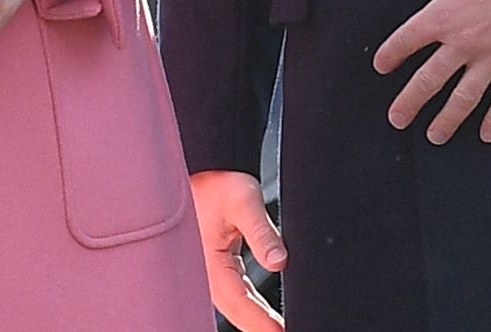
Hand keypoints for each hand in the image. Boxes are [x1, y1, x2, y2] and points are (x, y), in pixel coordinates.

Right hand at [190, 170, 286, 331]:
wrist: (198, 173)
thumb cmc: (215, 183)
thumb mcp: (241, 199)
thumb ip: (261, 231)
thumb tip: (279, 262)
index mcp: (210, 264)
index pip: (242, 305)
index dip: (264, 325)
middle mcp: (208, 276)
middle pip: (240, 315)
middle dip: (263, 328)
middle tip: (291, 330)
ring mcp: (212, 276)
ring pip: (239, 309)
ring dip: (259, 322)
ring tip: (284, 329)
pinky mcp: (219, 272)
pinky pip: (239, 299)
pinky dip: (255, 310)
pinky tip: (271, 319)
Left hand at [374, 0, 490, 144]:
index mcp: (445, 13)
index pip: (408, 39)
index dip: (391, 53)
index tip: (381, 66)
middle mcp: (464, 42)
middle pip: (430, 79)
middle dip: (410, 101)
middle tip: (397, 118)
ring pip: (464, 97)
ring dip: (447, 119)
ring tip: (434, 136)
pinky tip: (487, 135)